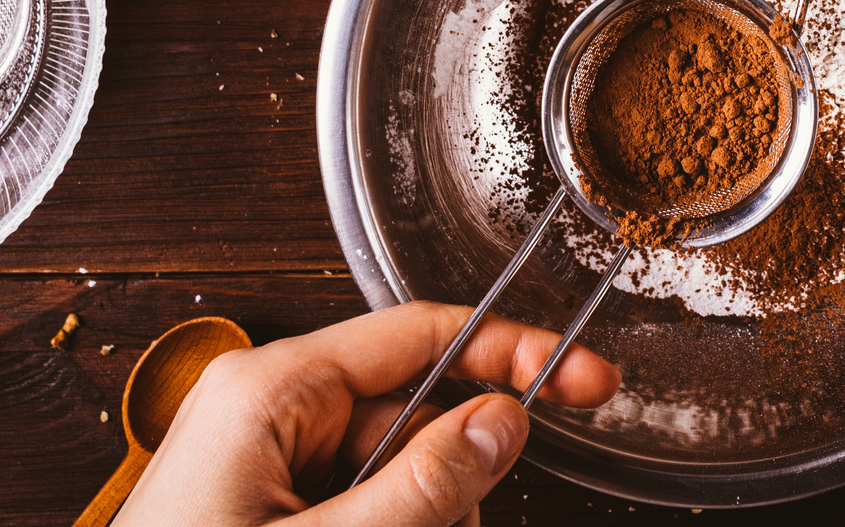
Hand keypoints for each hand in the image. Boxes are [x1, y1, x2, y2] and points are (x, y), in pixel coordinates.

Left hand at [113, 302, 621, 526]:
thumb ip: (419, 486)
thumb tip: (501, 421)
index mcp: (268, 392)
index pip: (417, 335)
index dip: (509, 351)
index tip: (582, 377)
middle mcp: (266, 413)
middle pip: (412, 414)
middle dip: (455, 477)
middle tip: (468, 520)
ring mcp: (263, 465)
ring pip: (394, 472)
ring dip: (426, 516)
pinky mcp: (263, 511)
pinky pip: (358, 507)